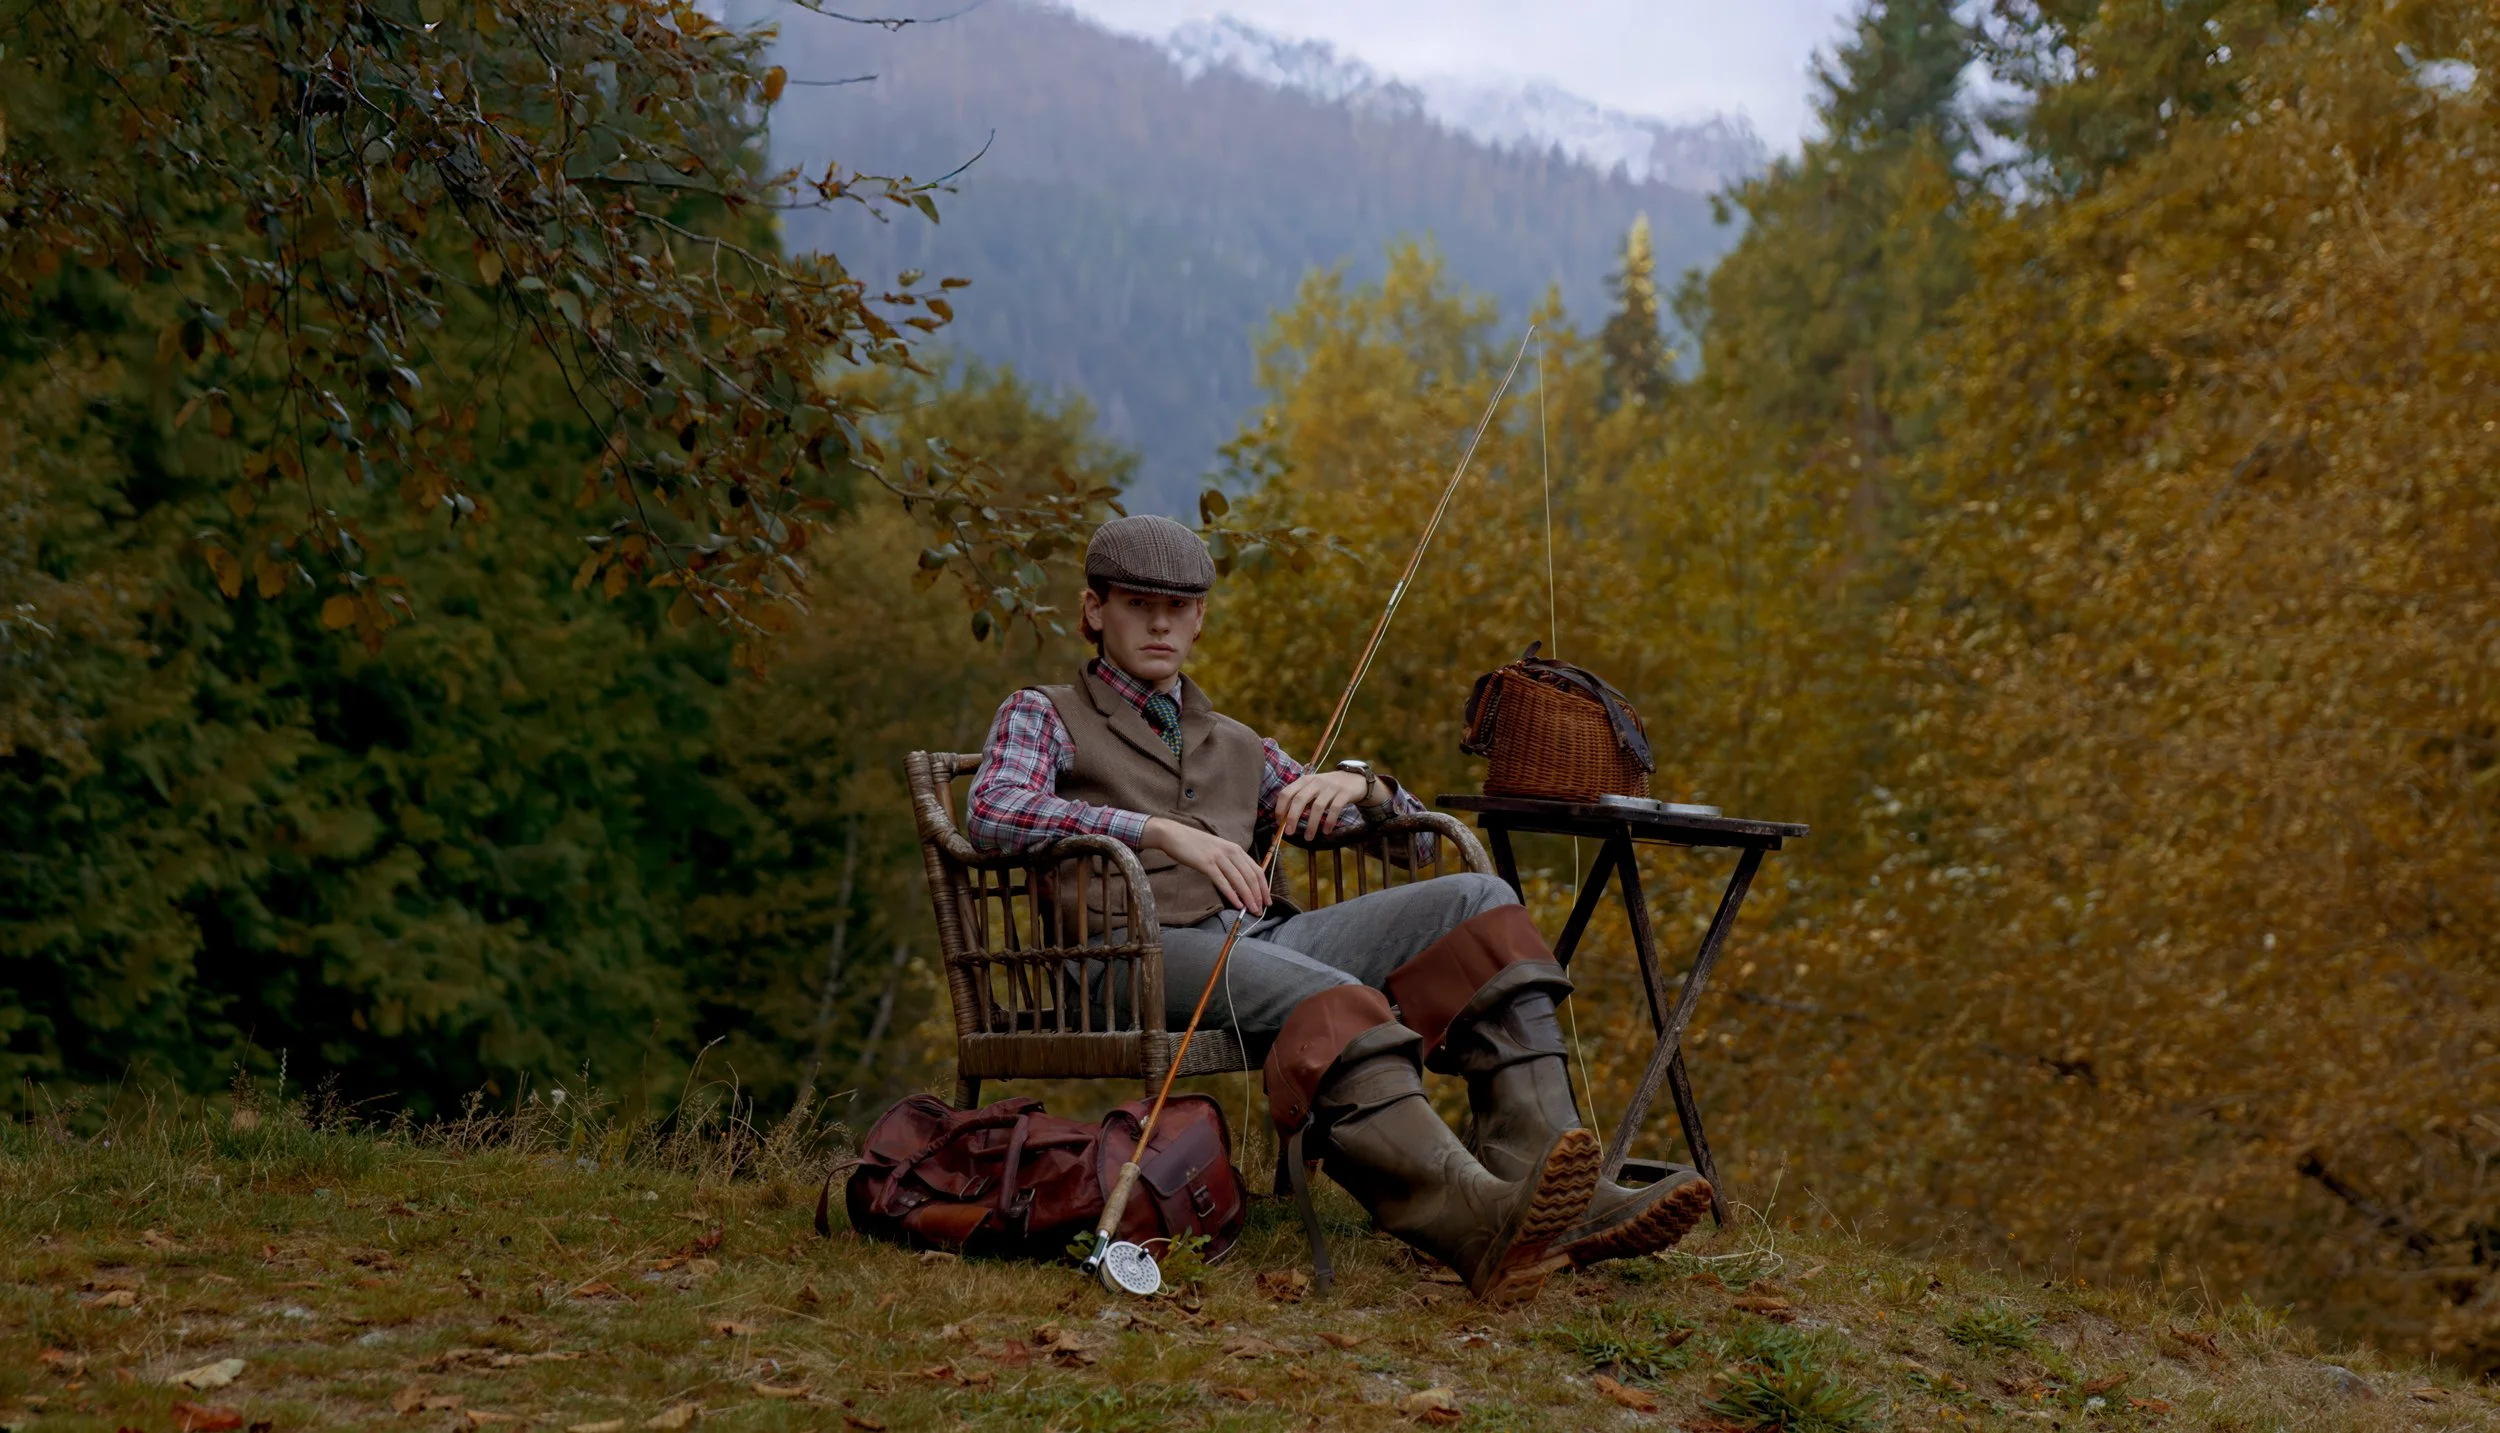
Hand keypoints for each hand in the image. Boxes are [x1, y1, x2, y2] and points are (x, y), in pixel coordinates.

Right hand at [1142, 817, 1270, 912]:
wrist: (1175, 835)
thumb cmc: (1195, 845)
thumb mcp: (1218, 850)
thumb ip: (1230, 863)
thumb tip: (1240, 883)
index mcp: (1236, 849)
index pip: (1257, 870)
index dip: (1264, 887)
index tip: (1267, 900)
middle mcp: (1231, 852)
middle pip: (1251, 876)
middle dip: (1258, 895)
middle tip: (1261, 910)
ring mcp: (1219, 858)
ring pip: (1239, 880)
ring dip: (1248, 897)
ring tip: (1252, 910)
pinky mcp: (1207, 864)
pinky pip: (1223, 882)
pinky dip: (1232, 895)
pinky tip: (1237, 904)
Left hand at [1273, 770, 1368, 841]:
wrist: (1354, 778)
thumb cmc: (1328, 788)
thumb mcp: (1313, 788)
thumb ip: (1300, 799)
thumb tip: (1285, 820)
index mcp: (1304, 780)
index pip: (1287, 793)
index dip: (1280, 808)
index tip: (1279, 822)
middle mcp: (1316, 782)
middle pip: (1300, 799)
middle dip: (1292, 817)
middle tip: (1289, 832)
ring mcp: (1331, 787)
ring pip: (1317, 806)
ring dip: (1311, 824)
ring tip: (1308, 837)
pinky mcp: (1344, 793)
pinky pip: (1335, 809)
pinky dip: (1329, 821)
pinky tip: (1326, 831)